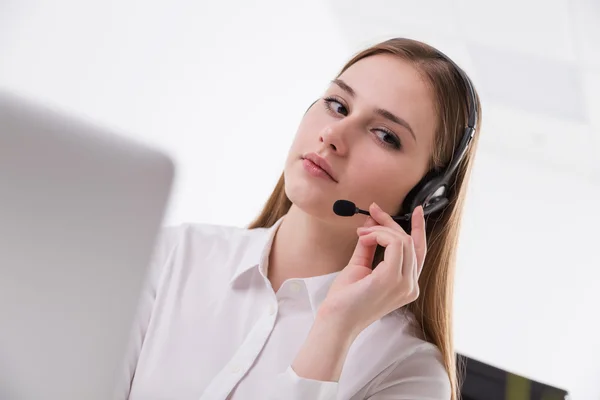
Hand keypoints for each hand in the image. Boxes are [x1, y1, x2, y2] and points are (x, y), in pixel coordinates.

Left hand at [318, 202, 426, 336]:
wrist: (335, 320)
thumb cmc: (346, 298)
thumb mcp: (360, 266)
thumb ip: (369, 245)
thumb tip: (372, 221)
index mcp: (406, 285)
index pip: (419, 252)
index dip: (419, 229)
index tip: (416, 209)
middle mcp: (410, 286)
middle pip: (410, 242)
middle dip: (390, 223)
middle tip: (372, 211)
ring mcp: (404, 284)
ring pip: (402, 240)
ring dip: (380, 230)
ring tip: (361, 233)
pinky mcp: (392, 279)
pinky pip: (395, 244)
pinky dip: (378, 235)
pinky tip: (365, 238)